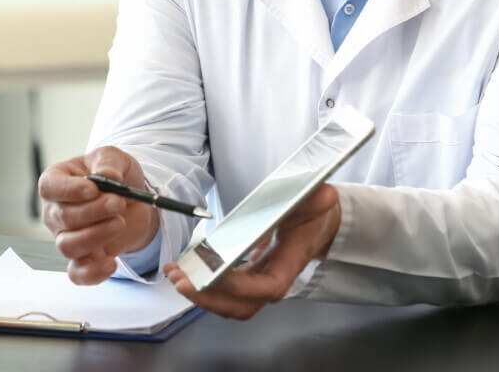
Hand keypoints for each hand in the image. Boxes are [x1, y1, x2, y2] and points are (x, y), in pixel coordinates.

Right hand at [39, 146, 159, 284]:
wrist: (133, 202)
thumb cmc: (116, 176)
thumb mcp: (115, 158)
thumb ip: (109, 163)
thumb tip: (106, 177)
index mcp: (58, 181)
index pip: (50, 187)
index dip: (69, 190)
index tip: (93, 189)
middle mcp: (55, 211)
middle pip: (62, 217)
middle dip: (93, 212)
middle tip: (117, 203)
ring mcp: (66, 236)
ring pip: (68, 245)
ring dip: (95, 236)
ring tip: (119, 223)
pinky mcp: (82, 258)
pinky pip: (77, 273)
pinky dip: (92, 272)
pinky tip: (111, 262)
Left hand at [163, 183, 340, 319]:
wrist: (318, 225)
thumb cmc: (316, 215)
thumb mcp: (318, 201)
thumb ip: (317, 198)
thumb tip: (323, 194)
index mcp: (289, 263)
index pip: (267, 288)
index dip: (241, 287)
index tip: (215, 275)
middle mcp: (273, 278)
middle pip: (242, 305)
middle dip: (210, 298)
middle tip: (182, 282)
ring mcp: (258, 280)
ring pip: (230, 302)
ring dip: (201, 295)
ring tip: (175, 275)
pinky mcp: (247, 275)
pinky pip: (224, 289)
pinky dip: (202, 284)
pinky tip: (182, 270)